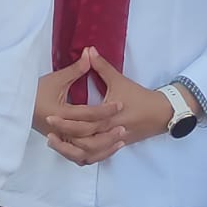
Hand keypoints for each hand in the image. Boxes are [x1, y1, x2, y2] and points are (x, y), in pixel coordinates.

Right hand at [33, 48, 124, 166]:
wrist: (19, 106)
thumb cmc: (36, 91)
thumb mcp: (56, 78)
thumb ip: (75, 69)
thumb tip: (90, 52)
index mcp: (58, 113)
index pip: (86, 114)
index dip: (104, 110)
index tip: (119, 104)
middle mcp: (59, 131)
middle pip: (87, 136)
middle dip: (106, 131)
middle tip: (124, 126)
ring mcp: (60, 140)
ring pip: (85, 151)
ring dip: (103, 147)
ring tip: (120, 140)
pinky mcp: (61, 145)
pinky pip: (80, 157)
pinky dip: (94, 155)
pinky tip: (107, 150)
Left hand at [57, 50, 174, 157]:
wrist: (160, 113)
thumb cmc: (138, 96)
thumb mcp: (118, 80)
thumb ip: (101, 66)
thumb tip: (88, 49)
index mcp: (108, 118)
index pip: (83, 123)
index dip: (65, 121)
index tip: (48, 116)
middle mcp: (108, 133)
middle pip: (83, 142)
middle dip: (64, 138)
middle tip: (47, 131)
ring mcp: (111, 143)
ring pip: (88, 154)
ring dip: (70, 151)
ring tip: (53, 142)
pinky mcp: (113, 147)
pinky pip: (95, 157)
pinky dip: (83, 156)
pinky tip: (70, 150)